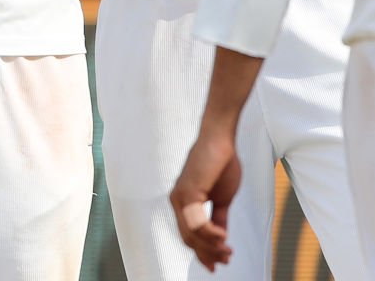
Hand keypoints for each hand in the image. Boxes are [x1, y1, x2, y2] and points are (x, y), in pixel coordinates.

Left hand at [169, 132, 240, 271]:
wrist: (220, 139)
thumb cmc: (222, 163)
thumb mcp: (222, 198)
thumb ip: (219, 217)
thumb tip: (221, 238)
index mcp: (183, 201)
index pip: (189, 235)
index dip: (202, 252)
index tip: (218, 265)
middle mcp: (177, 200)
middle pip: (189, 238)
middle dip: (208, 254)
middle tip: (225, 261)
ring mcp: (180, 196)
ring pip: (192, 234)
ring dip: (211, 247)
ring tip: (227, 251)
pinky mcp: (188, 192)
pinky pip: (197, 223)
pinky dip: (211, 234)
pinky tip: (223, 237)